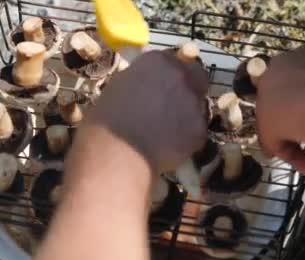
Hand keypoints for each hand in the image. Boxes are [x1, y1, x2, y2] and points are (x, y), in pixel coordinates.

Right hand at [85, 50, 209, 171]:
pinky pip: (197, 131)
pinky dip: (187, 138)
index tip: (161, 87)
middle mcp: (180, 75)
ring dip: (187, 114)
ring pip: (198, 105)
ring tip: (168, 132)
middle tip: (174, 106)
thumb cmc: (104, 123)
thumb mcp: (117, 88)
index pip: (172, 60)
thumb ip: (139, 81)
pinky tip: (170, 148)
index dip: (168, 75)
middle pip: (196, 75)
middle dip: (188, 87)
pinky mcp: (200, 129)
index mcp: (156, 61)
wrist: (116, 154)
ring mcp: (194, 102)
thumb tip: (146, 87)